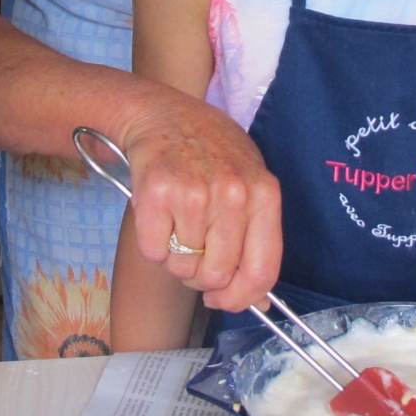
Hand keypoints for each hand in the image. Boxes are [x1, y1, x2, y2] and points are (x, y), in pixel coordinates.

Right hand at [120, 92, 282, 314]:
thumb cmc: (210, 152)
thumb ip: (257, 240)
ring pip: (182, 267)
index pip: (262, 271)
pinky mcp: (156, 193)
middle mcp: (232, 193)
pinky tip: (158, 214)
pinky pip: (153, 252)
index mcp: (264, 194)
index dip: (241, 298)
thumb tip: (260, 302)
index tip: (224, 299)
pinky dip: (151, 243)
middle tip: (193, 251)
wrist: (163, 113)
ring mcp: (194, 193)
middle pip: (216, 275)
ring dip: (175, 256)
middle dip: (200, 276)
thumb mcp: (248, 184)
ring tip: (176, 221)